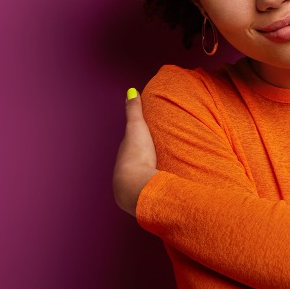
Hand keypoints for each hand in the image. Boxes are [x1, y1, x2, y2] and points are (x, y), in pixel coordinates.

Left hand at [112, 88, 158, 216]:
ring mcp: (134, 185)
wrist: (136, 186)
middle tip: (156, 151)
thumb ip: (134, 110)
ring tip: (164, 168)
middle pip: (136, 162)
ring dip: (150, 172)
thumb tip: (131, 91)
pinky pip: (150, 188)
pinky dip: (155, 184)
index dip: (138, 140)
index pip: (130, 145)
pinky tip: (164, 185)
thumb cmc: (136, 155)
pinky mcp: (144, 197)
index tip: (146, 136)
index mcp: (124, 154)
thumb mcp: (136, 127)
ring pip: (142, 176)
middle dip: (144, 157)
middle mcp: (127, 170)